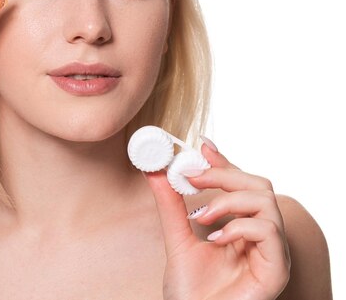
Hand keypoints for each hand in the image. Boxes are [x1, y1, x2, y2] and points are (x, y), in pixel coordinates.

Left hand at [144, 142, 290, 299]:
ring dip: (228, 200)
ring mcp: (272, 252)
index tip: (201, 146)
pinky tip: (216, 238)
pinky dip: (239, 227)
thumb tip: (155, 171)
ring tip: (201, 216)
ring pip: (266, 202)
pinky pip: (269, 231)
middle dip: (224, 174)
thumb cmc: (191, 291)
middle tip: (192, 176)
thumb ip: (170, 206)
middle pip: (258, 185)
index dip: (224, 162)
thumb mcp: (177, 239)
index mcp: (241, 226)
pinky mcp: (277, 269)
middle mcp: (261, 235)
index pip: (240, 184)